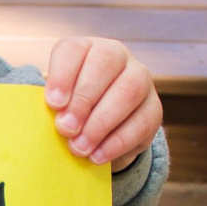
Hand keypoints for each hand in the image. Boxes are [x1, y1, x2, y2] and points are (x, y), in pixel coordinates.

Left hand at [43, 37, 161, 169]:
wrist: (106, 130)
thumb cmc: (74, 111)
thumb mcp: (60, 103)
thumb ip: (55, 107)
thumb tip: (54, 121)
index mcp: (87, 49)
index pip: (74, 50)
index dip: (62, 75)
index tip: (53, 104)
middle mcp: (118, 56)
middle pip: (104, 64)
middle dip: (83, 98)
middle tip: (66, 128)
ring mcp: (141, 79)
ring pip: (128, 92)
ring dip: (100, 123)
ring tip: (80, 147)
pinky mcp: (154, 108)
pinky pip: (141, 122)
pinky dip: (117, 142)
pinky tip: (98, 156)